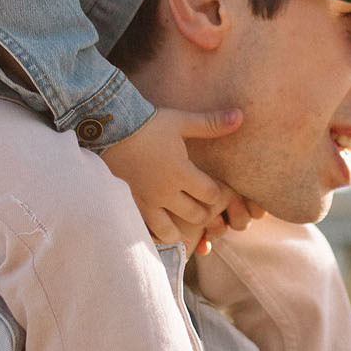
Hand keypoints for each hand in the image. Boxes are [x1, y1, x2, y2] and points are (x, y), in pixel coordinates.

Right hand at [98, 107, 254, 251]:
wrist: (109, 128)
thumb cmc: (149, 124)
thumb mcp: (182, 121)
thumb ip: (212, 123)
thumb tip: (241, 116)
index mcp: (182, 173)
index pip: (212, 196)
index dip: (217, 194)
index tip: (213, 188)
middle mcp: (165, 192)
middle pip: (196, 215)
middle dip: (203, 212)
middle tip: (200, 204)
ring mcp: (146, 202)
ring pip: (170, 232)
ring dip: (180, 230)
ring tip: (181, 222)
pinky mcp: (128, 205)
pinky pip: (145, 231)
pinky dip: (154, 234)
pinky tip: (158, 227)